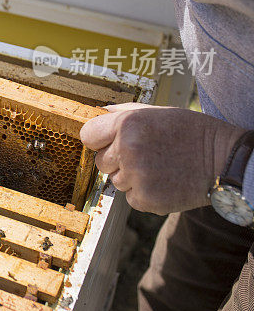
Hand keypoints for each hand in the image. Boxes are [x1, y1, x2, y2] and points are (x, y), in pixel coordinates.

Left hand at [80, 103, 245, 214]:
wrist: (223, 160)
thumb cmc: (190, 132)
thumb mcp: (157, 112)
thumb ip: (124, 112)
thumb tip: (99, 112)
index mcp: (127, 125)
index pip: (88, 135)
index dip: (98, 139)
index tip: (108, 141)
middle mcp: (127, 150)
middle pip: (100, 161)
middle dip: (116, 159)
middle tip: (144, 154)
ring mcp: (136, 176)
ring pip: (115, 180)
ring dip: (131, 177)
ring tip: (158, 166)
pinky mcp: (146, 199)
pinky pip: (130, 197)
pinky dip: (143, 193)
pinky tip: (163, 181)